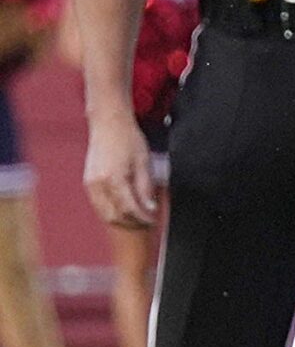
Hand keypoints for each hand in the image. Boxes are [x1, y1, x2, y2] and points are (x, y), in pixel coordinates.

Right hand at [83, 113, 156, 228]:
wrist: (108, 124)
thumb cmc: (128, 140)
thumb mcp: (144, 163)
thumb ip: (145, 188)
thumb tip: (150, 209)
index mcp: (113, 179)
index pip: (129, 209)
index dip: (142, 218)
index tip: (153, 220)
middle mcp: (97, 184)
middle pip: (114, 216)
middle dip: (132, 222)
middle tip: (147, 221)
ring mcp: (90, 184)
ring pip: (104, 213)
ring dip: (121, 220)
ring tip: (138, 217)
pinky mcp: (88, 182)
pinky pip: (99, 205)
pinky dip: (112, 211)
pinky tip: (125, 209)